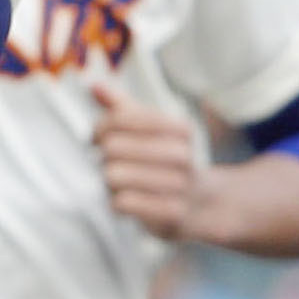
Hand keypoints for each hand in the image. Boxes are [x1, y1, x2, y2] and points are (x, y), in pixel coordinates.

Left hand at [91, 83, 202, 240]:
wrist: (204, 204)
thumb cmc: (167, 162)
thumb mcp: (151, 130)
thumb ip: (122, 108)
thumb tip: (94, 85)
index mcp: (179, 128)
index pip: (119, 118)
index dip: (99, 129)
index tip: (97, 138)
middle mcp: (182, 155)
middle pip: (112, 147)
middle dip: (104, 157)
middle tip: (111, 163)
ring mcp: (179, 186)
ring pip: (114, 175)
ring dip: (109, 182)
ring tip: (122, 183)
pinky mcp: (172, 213)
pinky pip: (122, 202)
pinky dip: (117, 202)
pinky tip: (128, 200)